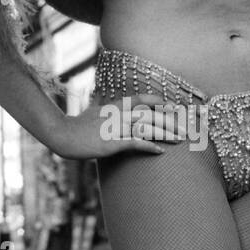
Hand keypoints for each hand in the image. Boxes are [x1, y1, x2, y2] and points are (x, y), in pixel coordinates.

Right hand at [43, 94, 192, 160]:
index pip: (142, 99)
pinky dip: (150, 146)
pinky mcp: (112, 142)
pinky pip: (135, 142)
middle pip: (150, 114)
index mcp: (115, 105)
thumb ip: (103, 106)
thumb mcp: (92, 112)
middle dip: (170, 121)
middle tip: (186, 128)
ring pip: (147, 127)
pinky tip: (161, 151)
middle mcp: (118, 114)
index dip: (160, 102)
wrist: (62, 135)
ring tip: (180, 139)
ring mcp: (116, 128)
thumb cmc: (76, 126)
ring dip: (166, 133)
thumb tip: (105, 102)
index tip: (174, 106)